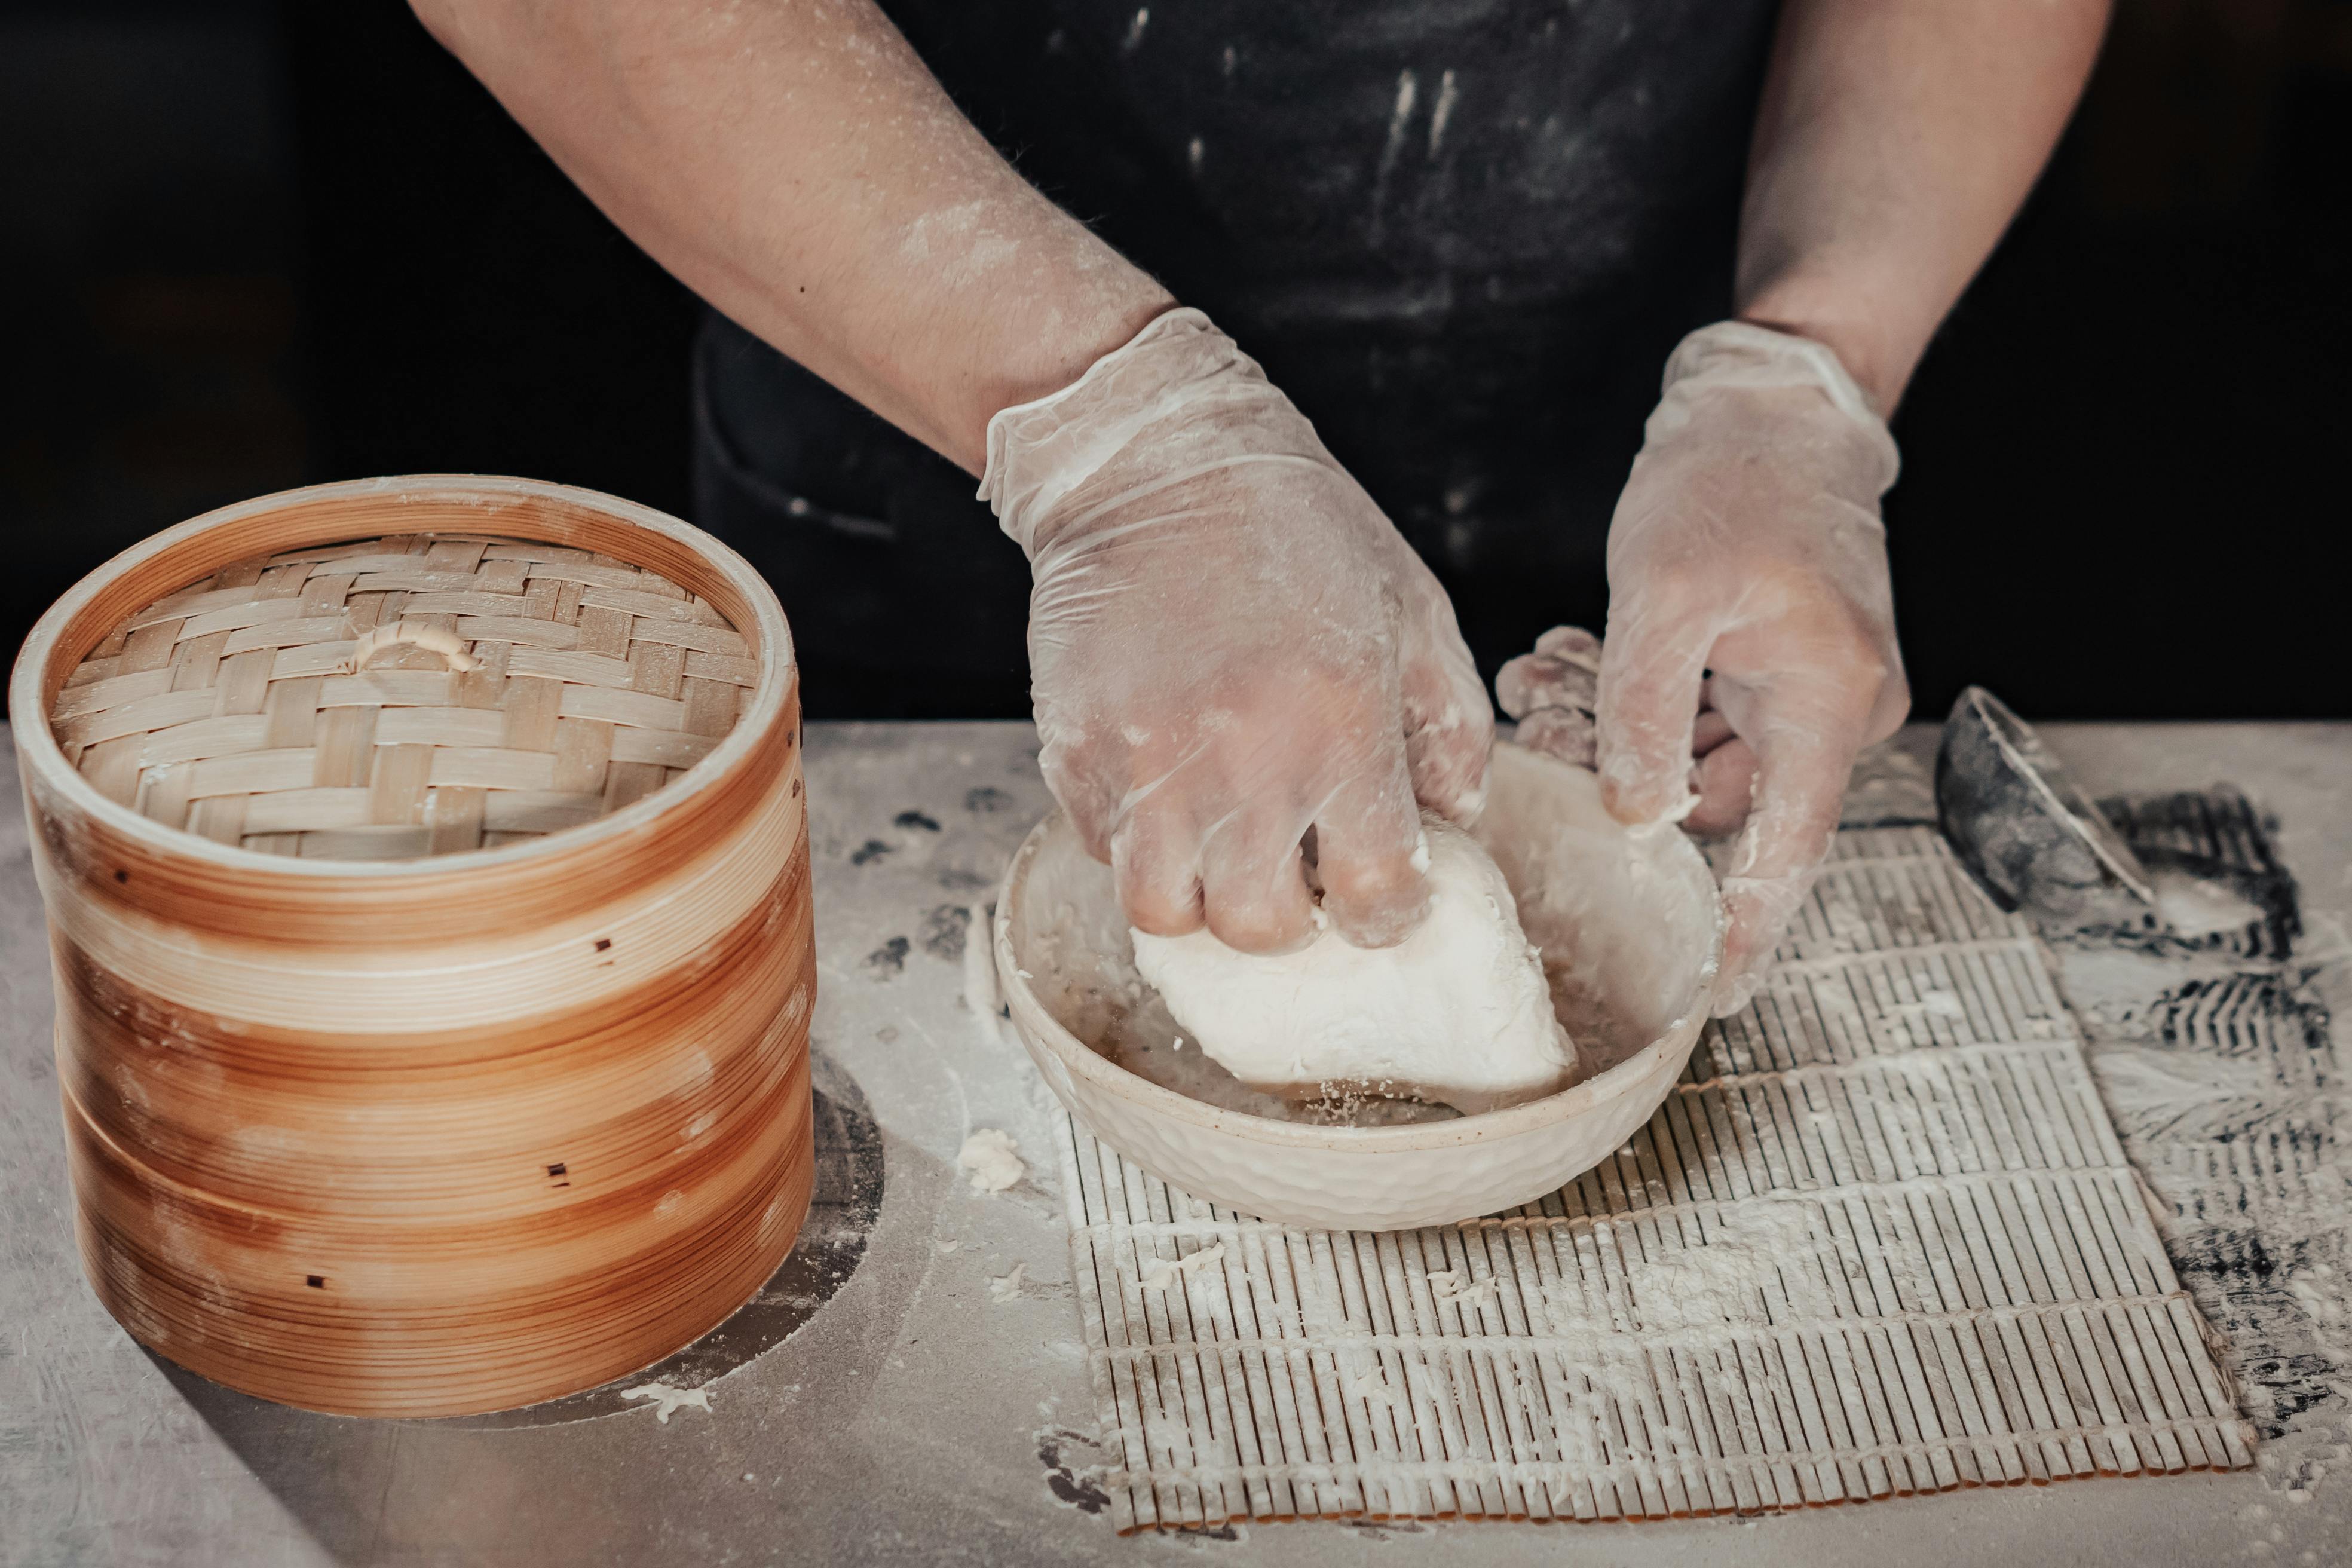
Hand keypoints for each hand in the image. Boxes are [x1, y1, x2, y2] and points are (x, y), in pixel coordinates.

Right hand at [980, 309, 1492, 952]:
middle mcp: (1242, 759)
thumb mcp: (1414, 611)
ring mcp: (1146, 762)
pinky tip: (1167, 788)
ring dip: (1200, 896)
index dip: (1388, 913)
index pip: (1377, 895)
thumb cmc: (1298, 531)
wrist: (1153, 461)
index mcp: (1342, 726)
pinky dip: (1138, 843)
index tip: (1380, 895)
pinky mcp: (1074, 752)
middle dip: (1289, 915)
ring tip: (1220, 849)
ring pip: (1166, 913)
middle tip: (1296, 871)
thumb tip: (1451, 823)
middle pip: (1263, 926)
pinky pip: (1104, 851)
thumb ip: (1452, 727)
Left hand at [1594, 322, 1907, 1014]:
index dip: (1746, 928)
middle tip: (1539, 730)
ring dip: (1610, 726)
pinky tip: (1572, 654)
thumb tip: (1633, 816)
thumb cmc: (1730, 479)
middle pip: (1715, 798)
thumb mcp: (1664, 598)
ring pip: (1690, 752)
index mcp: (1828, 705)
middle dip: (1618, 777)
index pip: (1787, 851)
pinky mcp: (1769, 658)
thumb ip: (1643, 716)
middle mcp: (1830, 707)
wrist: (1773, 396)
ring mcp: (1802, 684)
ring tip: (1542, 677)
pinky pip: (1695, 707)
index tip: (1712, 995)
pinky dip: (1632, 691)